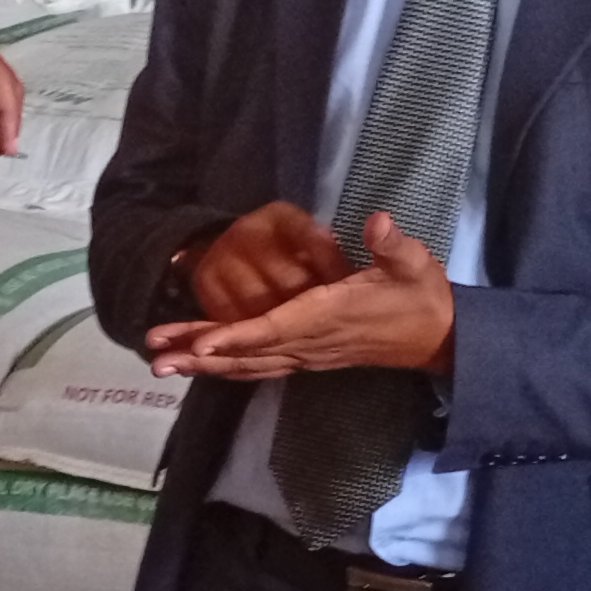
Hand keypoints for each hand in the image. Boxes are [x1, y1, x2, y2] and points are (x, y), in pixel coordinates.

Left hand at [148, 211, 455, 379]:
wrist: (437, 336)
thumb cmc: (420, 294)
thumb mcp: (414, 263)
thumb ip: (393, 243)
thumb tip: (378, 223)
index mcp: (330, 314)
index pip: (276, 327)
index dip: (237, 335)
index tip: (201, 343)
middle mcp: (311, 340)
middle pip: (247, 351)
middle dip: (200, 354)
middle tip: (154, 357)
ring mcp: (308, 353)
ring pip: (248, 363)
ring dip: (204, 364)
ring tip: (160, 361)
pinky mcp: (308, 357)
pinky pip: (260, 366)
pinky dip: (227, 367)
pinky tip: (199, 366)